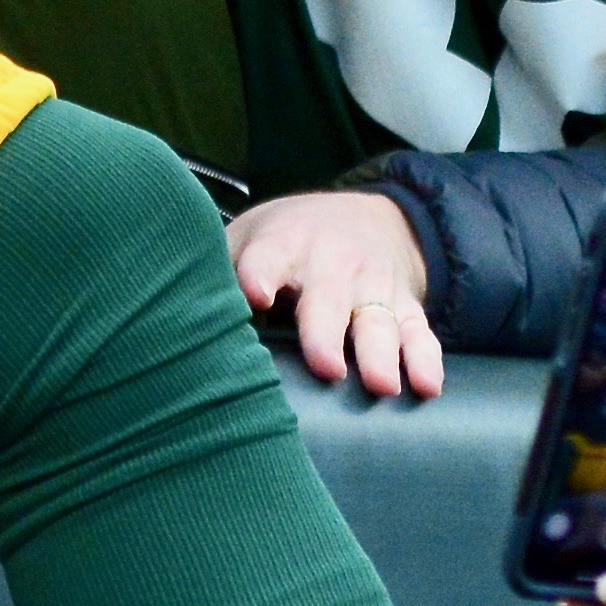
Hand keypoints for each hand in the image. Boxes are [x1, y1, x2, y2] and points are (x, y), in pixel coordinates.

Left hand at [229, 185, 444, 399]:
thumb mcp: (247, 238)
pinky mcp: (406, 308)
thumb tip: (178, 315)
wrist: (365, 218)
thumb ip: (218, 271)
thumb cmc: (285, 241)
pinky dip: (426, 359)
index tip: (253, 295)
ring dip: (381, 352)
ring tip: (382, 385)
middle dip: (325, 333)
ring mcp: (373, 287)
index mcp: (283, 243)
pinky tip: (427, 386)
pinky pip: (420, 333)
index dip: (258, 273)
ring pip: (379, 321)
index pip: (266, 256)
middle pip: (327, 299)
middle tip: (326, 367)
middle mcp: (331, 265)